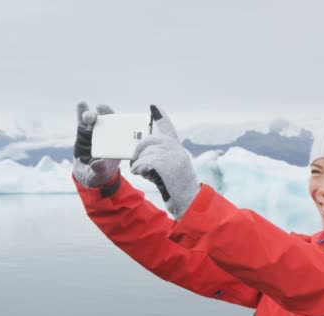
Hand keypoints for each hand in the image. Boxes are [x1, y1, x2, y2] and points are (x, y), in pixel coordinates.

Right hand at [72, 102, 120, 186]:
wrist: (86, 176)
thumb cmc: (99, 175)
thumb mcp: (99, 174)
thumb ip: (99, 169)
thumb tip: (99, 162)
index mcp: (116, 145)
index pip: (122, 130)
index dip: (121, 120)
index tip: (117, 116)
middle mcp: (107, 137)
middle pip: (108, 122)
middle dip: (106, 113)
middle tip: (100, 109)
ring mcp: (95, 134)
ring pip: (95, 121)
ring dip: (92, 114)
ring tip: (87, 112)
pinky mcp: (83, 134)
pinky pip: (82, 122)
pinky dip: (81, 113)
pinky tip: (81, 104)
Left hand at [130, 105, 199, 219]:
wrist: (188, 200)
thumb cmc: (177, 187)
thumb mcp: (172, 168)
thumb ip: (161, 157)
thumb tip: (143, 153)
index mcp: (177, 149)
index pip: (168, 128)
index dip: (160, 117)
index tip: (153, 106)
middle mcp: (176, 149)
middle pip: (149, 140)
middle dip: (138, 150)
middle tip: (135, 161)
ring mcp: (172, 156)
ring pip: (145, 153)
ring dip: (139, 163)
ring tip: (143, 172)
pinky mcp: (165, 164)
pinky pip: (145, 161)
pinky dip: (139, 168)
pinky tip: (141, 173)